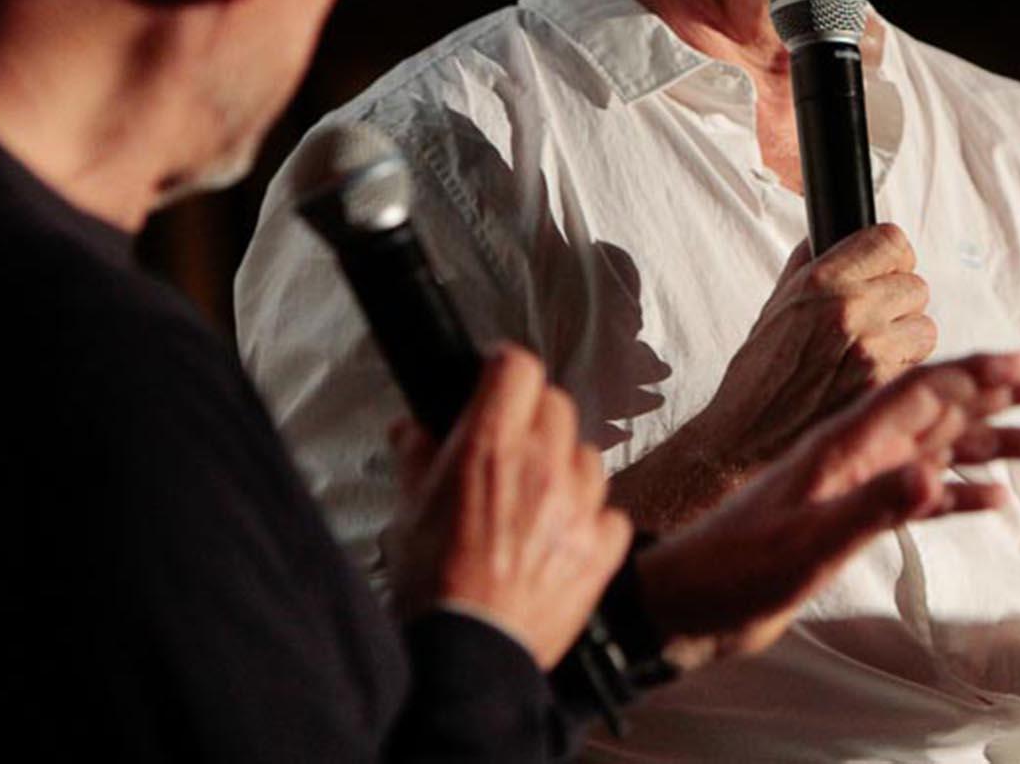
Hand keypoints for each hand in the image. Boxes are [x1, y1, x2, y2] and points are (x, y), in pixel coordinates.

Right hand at [385, 345, 633, 668]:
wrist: (468, 652)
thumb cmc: (434, 587)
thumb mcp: (408, 511)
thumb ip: (415, 456)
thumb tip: (411, 427)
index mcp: (490, 447)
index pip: (517, 366)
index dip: (503, 369)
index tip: (495, 381)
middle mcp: (542, 467)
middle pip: (556, 405)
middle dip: (533, 417)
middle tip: (510, 446)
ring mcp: (578, 507)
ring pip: (587, 456)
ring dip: (565, 467)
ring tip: (537, 497)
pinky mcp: (601, 548)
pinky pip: (611, 513)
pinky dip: (591, 520)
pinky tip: (563, 537)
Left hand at [636, 351, 1019, 667]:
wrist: (689, 603)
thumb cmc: (737, 566)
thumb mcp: (808, 540)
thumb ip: (872, 507)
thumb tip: (934, 476)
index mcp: (845, 444)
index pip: (921, 392)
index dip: (973, 373)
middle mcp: (856, 454)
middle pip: (941, 410)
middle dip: (1001, 393)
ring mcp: (855, 485)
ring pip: (938, 451)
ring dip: (992, 440)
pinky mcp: (851, 519)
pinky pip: (918, 497)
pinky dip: (960, 494)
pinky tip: (995, 498)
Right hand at [694, 223, 936, 470]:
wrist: (748, 440)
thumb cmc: (758, 379)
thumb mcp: (776, 306)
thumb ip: (809, 266)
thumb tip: (833, 239)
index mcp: (820, 282)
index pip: (891, 240)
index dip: (893, 256)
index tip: (887, 270)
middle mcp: (849, 309)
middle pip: (916, 284)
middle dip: (899, 303)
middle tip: (875, 322)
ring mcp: (871, 351)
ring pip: (925, 327)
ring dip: (906, 341)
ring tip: (873, 356)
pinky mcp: (886, 388)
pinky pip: (918, 368)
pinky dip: (902, 374)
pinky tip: (871, 383)